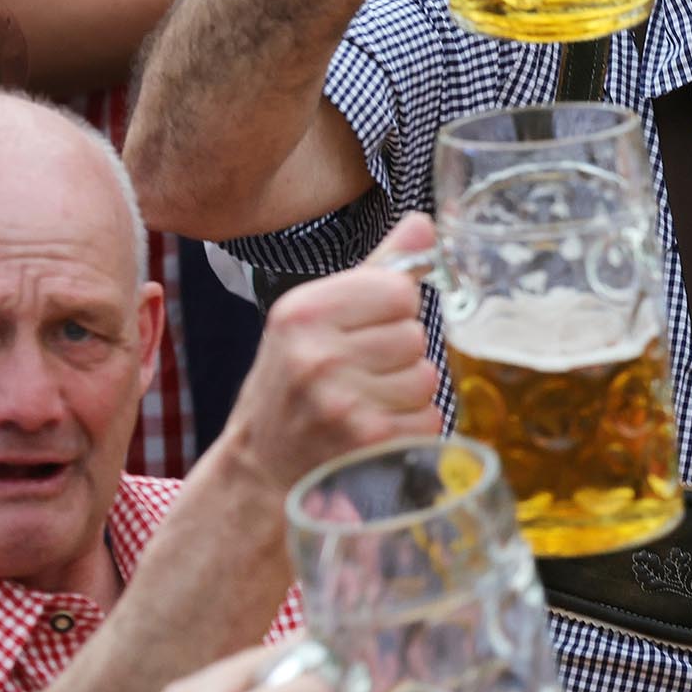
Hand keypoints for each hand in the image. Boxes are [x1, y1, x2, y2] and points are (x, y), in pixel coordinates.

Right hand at [217, 217, 442, 488]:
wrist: (261, 468)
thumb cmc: (293, 385)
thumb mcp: (315, 320)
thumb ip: (374, 271)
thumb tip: (424, 223)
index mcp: (302, 313)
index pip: (399, 289)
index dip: (392, 311)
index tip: (362, 331)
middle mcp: (317, 356)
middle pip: (415, 335)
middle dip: (397, 356)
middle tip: (356, 376)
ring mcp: (343, 403)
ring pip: (427, 378)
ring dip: (406, 394)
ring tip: (363, 404)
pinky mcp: (369, 443)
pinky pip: (429, 419)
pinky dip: (411, 428)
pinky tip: (372, 432)